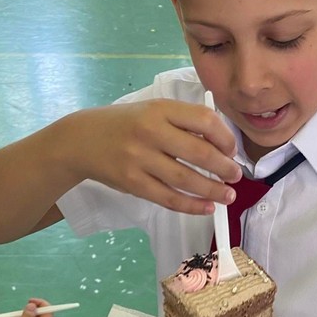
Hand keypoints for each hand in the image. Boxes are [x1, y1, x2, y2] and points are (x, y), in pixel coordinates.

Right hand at [68, 100, 241, 215]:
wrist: (81, 140)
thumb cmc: (126, 124)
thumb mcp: (153, 111)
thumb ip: (183, 122)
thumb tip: (221, 145)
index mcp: (161, 109)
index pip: (204, 121)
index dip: (225, 138)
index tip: (231, 150)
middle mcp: (151, 132)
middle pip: (199, 153)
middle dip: (224, 168)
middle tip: (235, 176)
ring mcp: (140, 159)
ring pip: (186, 179)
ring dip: (213, 190)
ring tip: (228, 195)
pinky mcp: (133, 183)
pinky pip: (168, 198)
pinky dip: (191, 205)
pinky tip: (207, 207)